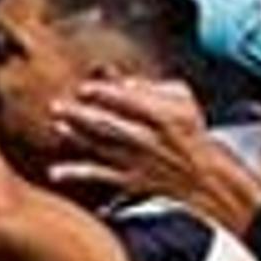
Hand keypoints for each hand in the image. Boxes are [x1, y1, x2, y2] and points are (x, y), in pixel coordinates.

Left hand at [53, 75, 260, 227]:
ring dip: (76, 137)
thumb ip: (151, 87)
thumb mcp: (181, 99)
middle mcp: (148, 140)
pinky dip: (78, 175)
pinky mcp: (128, 180)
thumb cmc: (191, 132)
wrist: (205, 176)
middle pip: (110, 124)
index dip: (105, 95)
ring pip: (102, 147)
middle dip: (82, 116)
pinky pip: (100, 177)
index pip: (130, 102)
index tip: (84, 88)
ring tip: (58, 125)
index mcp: (163, 116)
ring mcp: (136, 161)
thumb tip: (121, 80)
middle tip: (57, 106)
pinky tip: (56, 173)